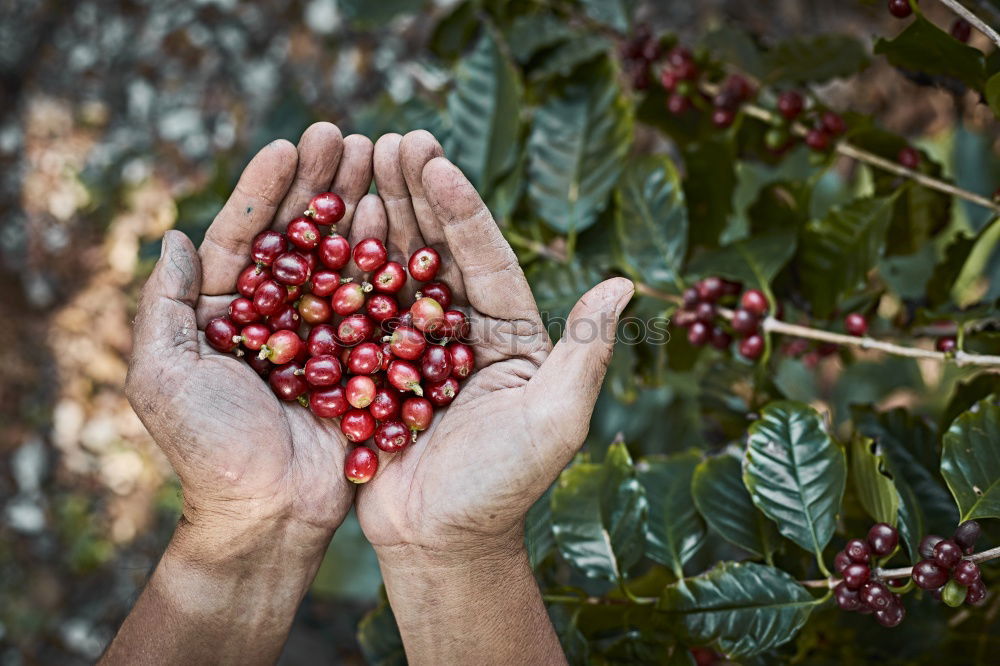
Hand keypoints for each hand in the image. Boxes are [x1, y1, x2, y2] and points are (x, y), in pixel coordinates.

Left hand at [126, 123, 374, 559]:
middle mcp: (276, 315)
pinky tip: (406, 225)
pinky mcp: (363, 359)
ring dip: (360, 209)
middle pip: (299, 236)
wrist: (267, 515)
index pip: (244, 236)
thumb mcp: (163, 375)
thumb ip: (164, 305)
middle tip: (345, 136)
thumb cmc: (209, 450)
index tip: (290, 144)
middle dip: (320, 184)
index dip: (264, 189)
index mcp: (225, 313)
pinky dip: (389, 265)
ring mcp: (324, 335)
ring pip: (342, 259)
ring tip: (382, 161)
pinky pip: (376, 303)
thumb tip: (175, 237)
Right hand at [355, 131, 633, 560]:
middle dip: (416, 194)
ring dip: (378, 216)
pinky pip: (356, 309)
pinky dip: (340, 268)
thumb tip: (624, 283)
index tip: (435, 159)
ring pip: (395, 269)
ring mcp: (415, 347)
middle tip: (391, 139)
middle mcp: (464, 330)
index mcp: (510, 333)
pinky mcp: (374, 368)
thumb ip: (585, 351)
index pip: (486, 258)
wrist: (441, 542)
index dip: (462, 208)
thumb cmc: (503, 487)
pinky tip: (321, 227)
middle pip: (438, 250)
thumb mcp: (555, 420)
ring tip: (355, 163)